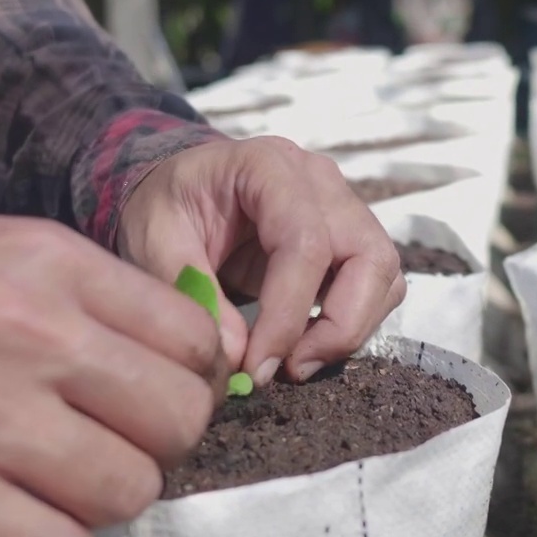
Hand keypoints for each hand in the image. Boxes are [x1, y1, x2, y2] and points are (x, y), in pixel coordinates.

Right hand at [0, 217, 226, 536]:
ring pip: (129, 489)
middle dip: (160, 444)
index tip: (157, 396)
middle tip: (116, 442)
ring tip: (63, 479)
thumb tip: (196, 365)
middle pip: (178, 420)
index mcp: (54, 267)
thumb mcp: (9, 256)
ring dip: (107, 497)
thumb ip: (105, 300)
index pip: (195, 341)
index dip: (190, 380)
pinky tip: (26, 516)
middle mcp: (28, 333)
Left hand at [117, 136, 406, 384]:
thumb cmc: (166, 210)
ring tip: (295, 364)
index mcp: (269, 166)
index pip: (305, 242)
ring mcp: (345, 207)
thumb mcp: (152, 242)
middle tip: (290, 371)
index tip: (257, 367)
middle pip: (368, 256)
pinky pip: (379, 287)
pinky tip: (306, 345)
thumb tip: (237, 354)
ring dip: (350, 330)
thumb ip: (192, 292)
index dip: (288, 314)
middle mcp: (320, 180)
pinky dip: (352, 324)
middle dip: (339, 327)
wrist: (181, 193)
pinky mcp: (353, 240)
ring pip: (384, 275)